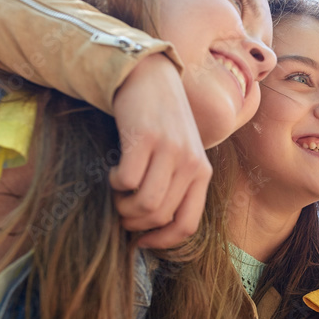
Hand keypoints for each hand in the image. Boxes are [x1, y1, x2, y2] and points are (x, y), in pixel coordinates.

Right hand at [110, 53, 212, 247]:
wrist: (149, 77)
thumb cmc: (161, 122)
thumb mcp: (181, 154)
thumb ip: (176, 185)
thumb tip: (153, 226)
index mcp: (202, 173)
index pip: (187, 225)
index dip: (161, 241)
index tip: (141, 241)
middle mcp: (191, 163)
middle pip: (160, 216)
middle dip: (134, 222)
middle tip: (121, 209)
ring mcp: (170, 151)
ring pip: (145, 204)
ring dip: (123, 206)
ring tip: (118, 192)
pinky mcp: (146, 139)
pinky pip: (128, 181)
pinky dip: (116, 183)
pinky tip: (115, 170)